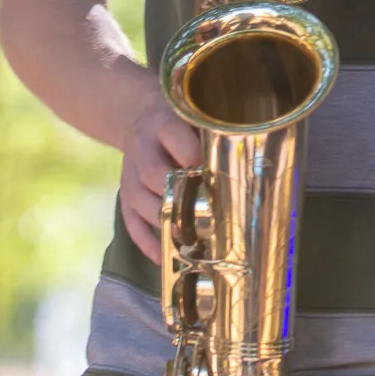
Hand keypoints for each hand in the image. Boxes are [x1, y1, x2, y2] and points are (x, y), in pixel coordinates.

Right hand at [120, 94, 204, 264]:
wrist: (139, 118)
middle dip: (179, 196)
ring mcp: (129, 175)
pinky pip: (130, 223)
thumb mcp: (194, 119)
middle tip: (205, 213)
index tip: (213, 174)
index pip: (174, 138)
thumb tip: (250, 167)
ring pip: (141, 202)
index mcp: (162, 125)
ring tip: (191, 239)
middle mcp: (141, 149)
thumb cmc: (181, 124)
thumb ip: (213, 137)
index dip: (192, 157)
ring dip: (165, 222)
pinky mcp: (124, 196)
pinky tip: (164, 257)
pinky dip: (147, 243)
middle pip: (153, 174)